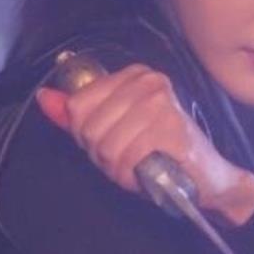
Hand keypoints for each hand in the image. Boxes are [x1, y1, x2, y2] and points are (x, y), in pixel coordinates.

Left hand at [35, 63, 253, 225]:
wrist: (208, 178)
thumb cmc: (161, 154)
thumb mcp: (114, 131)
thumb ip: (78, 116)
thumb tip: (45, 97)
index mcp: (134, 75)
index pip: (79, 105)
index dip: (89, 135)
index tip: (115, 140)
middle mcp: (149, 82)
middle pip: (90, 128)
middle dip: (104, 155)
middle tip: (131, 159)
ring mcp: (161, 103)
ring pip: (106, 146)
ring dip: (119, 168)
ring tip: (141, 166)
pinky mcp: (170, 129)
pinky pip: (127, 159)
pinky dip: (132, 176)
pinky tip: (149, 173)